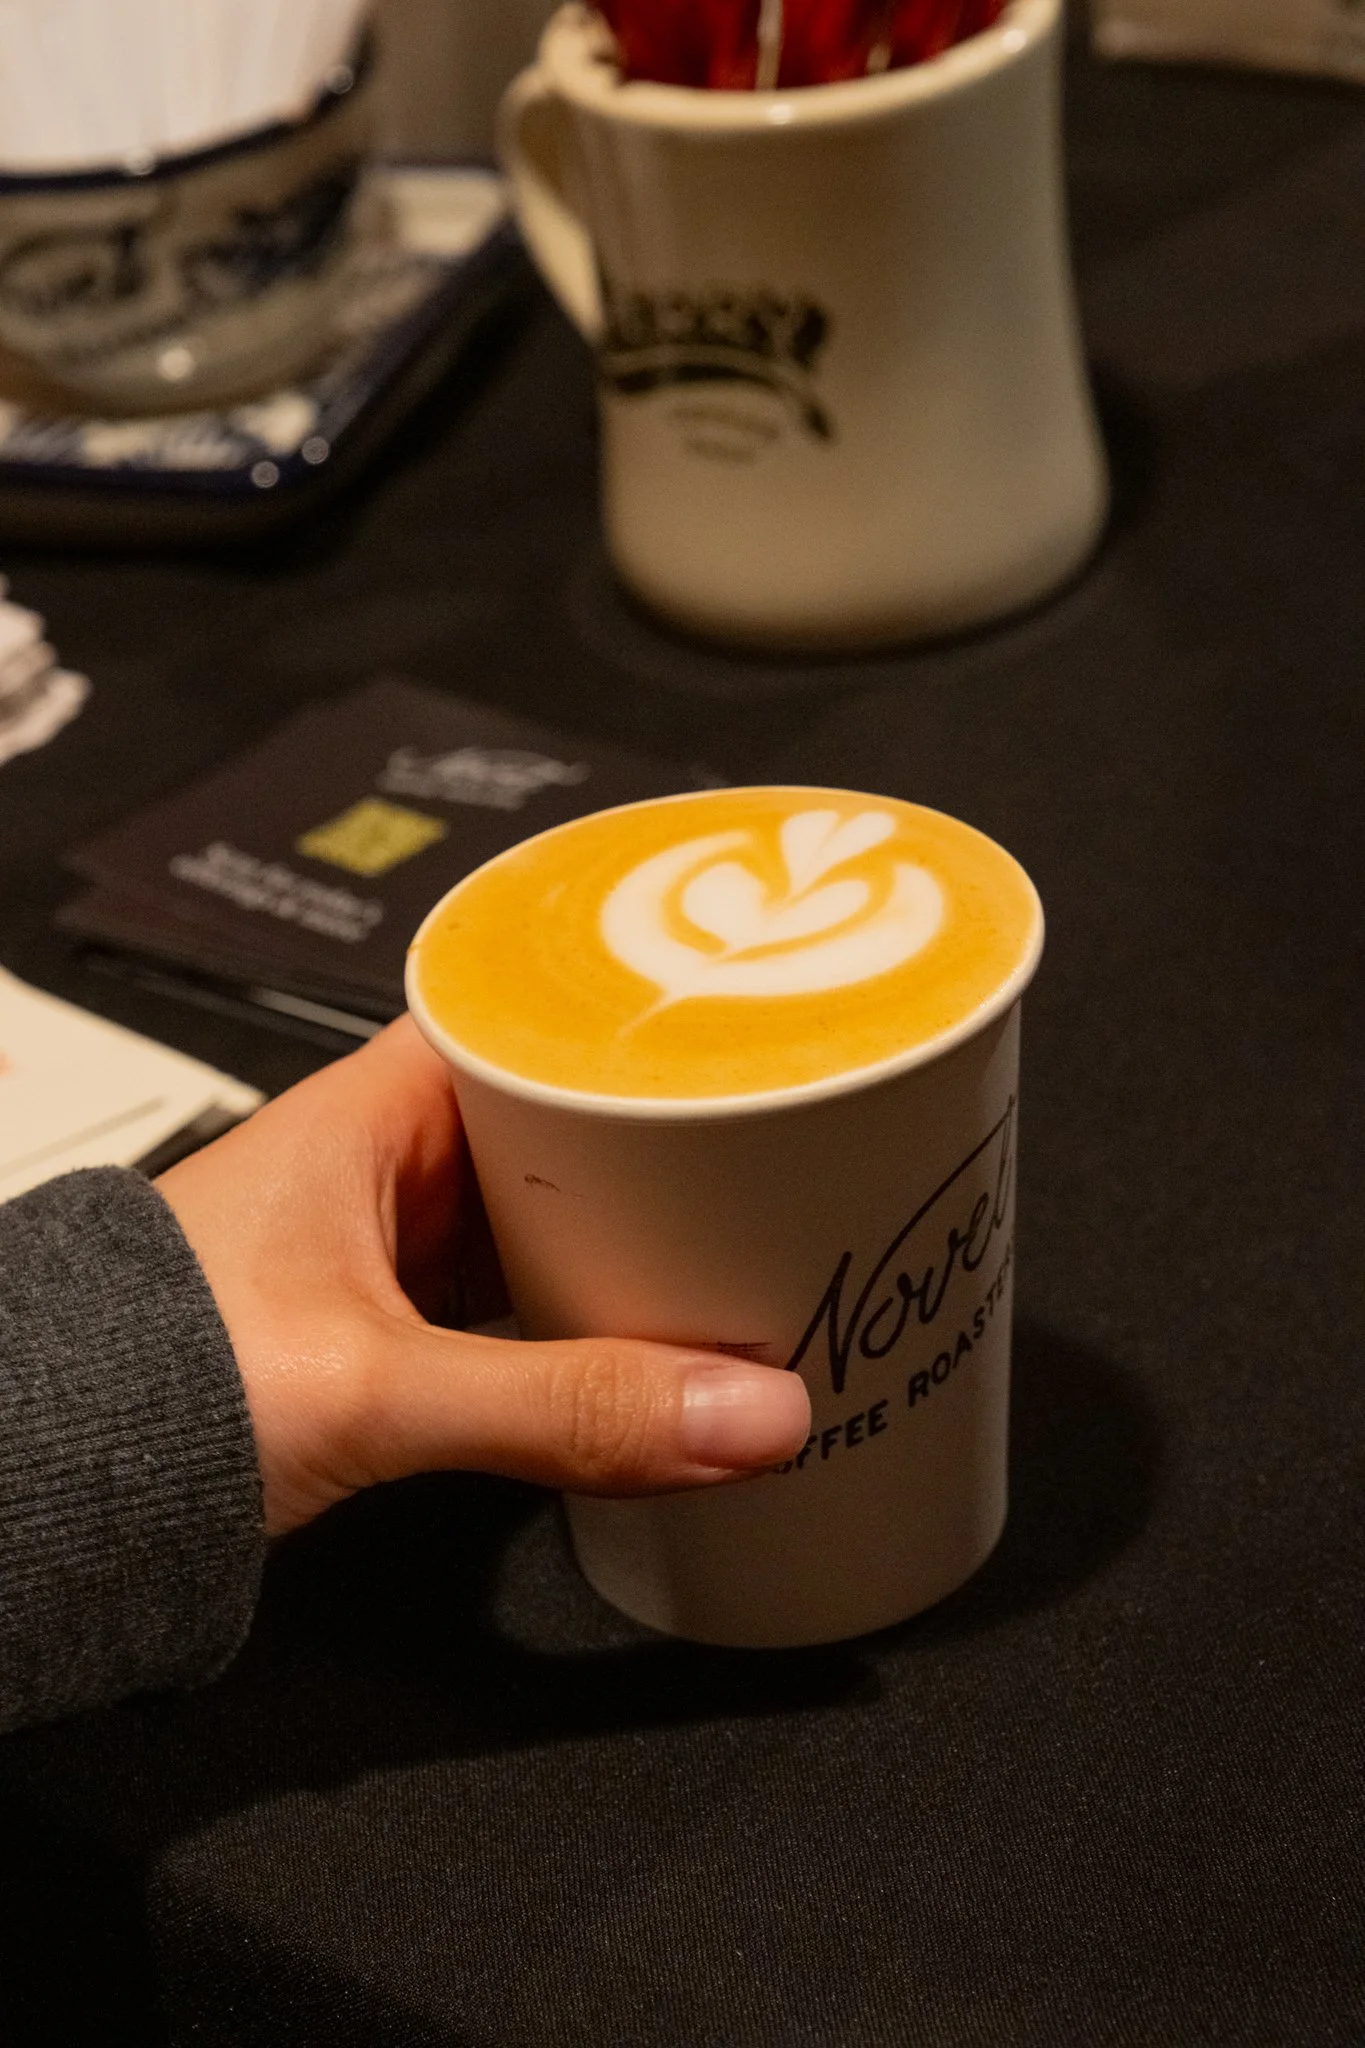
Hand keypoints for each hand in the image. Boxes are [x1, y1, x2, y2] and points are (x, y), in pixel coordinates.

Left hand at [158, 1019, 809, 1536]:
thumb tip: (746, 1408)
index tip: (736, 1023)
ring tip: (740, 1239)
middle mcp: (385, 1157)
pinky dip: (576, 1309)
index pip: (527, 1013)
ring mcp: (390, 1241)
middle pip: (555, 1122)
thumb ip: (565, 1407)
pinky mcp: (391, 1324)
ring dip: (622, 1235)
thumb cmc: (150, 1381)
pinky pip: (514, 1290)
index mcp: (371, 1107)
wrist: (46, 1488)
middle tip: (773, 1149)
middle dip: (655, 1143)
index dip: (629, 1016)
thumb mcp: (380, 1384)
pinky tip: (641, 1332)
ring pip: (539, 1213)